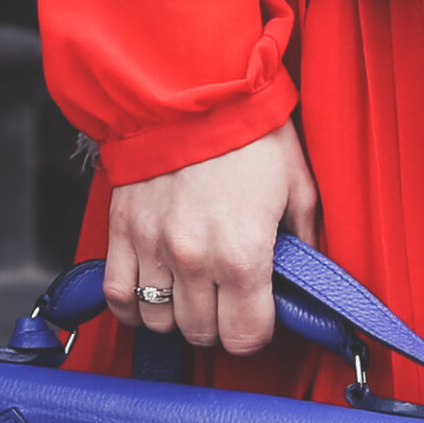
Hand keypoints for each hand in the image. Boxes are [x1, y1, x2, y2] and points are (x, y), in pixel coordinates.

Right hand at [107, 121, 322, 353]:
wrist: (192, 86)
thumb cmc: (249, 132)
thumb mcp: (298, 186)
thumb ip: (303, 242)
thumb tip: (305, 275)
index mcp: (242, 254)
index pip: (245, 337)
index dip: (256, 333)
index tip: (259, 317)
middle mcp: (193, 259)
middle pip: (201, 334)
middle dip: (218, 325)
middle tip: (227, 301)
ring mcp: (152, 247)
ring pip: (159, 321)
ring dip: (177, 315)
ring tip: (192, 294)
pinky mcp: (122, 231)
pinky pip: (118, 296)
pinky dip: (133, 306)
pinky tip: (152, 295)